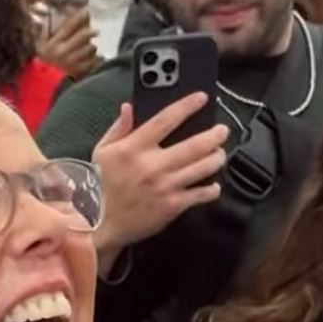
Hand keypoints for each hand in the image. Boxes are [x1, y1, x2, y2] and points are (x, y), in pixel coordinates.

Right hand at [38, 5, 98, 78]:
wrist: (44, 84)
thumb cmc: (43, 63)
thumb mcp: (41, 47)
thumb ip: (45, 33)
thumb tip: (48, 17)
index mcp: (54, 43)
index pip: (67, 27)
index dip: (78, 18)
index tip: (86, 11)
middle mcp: (63, 51)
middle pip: (81, 36)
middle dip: (89, 32)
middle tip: (96, 31)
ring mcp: (72, 61)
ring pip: (88, 49)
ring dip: (92, 46)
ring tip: (91, 47)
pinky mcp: (78, 71)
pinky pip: (91, 61)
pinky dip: (93, 58)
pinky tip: (91, 58)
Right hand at [92, 95, 228, 270]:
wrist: (101, 224)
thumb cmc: (100, 186)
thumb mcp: (101, 152)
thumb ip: (118, 128)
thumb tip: (129, 107)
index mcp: (134, 148)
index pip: (166, 119)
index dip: (187, 106)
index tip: (201, 98)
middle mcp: (153, 165)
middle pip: (195, 144)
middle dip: (215, 135)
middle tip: (222, 130)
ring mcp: (166, 186)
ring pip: (203, 167)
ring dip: (217, 158)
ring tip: (220, 153)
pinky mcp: (173, 205)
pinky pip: (201, 194)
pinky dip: (212, 188)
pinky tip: (213, 184)